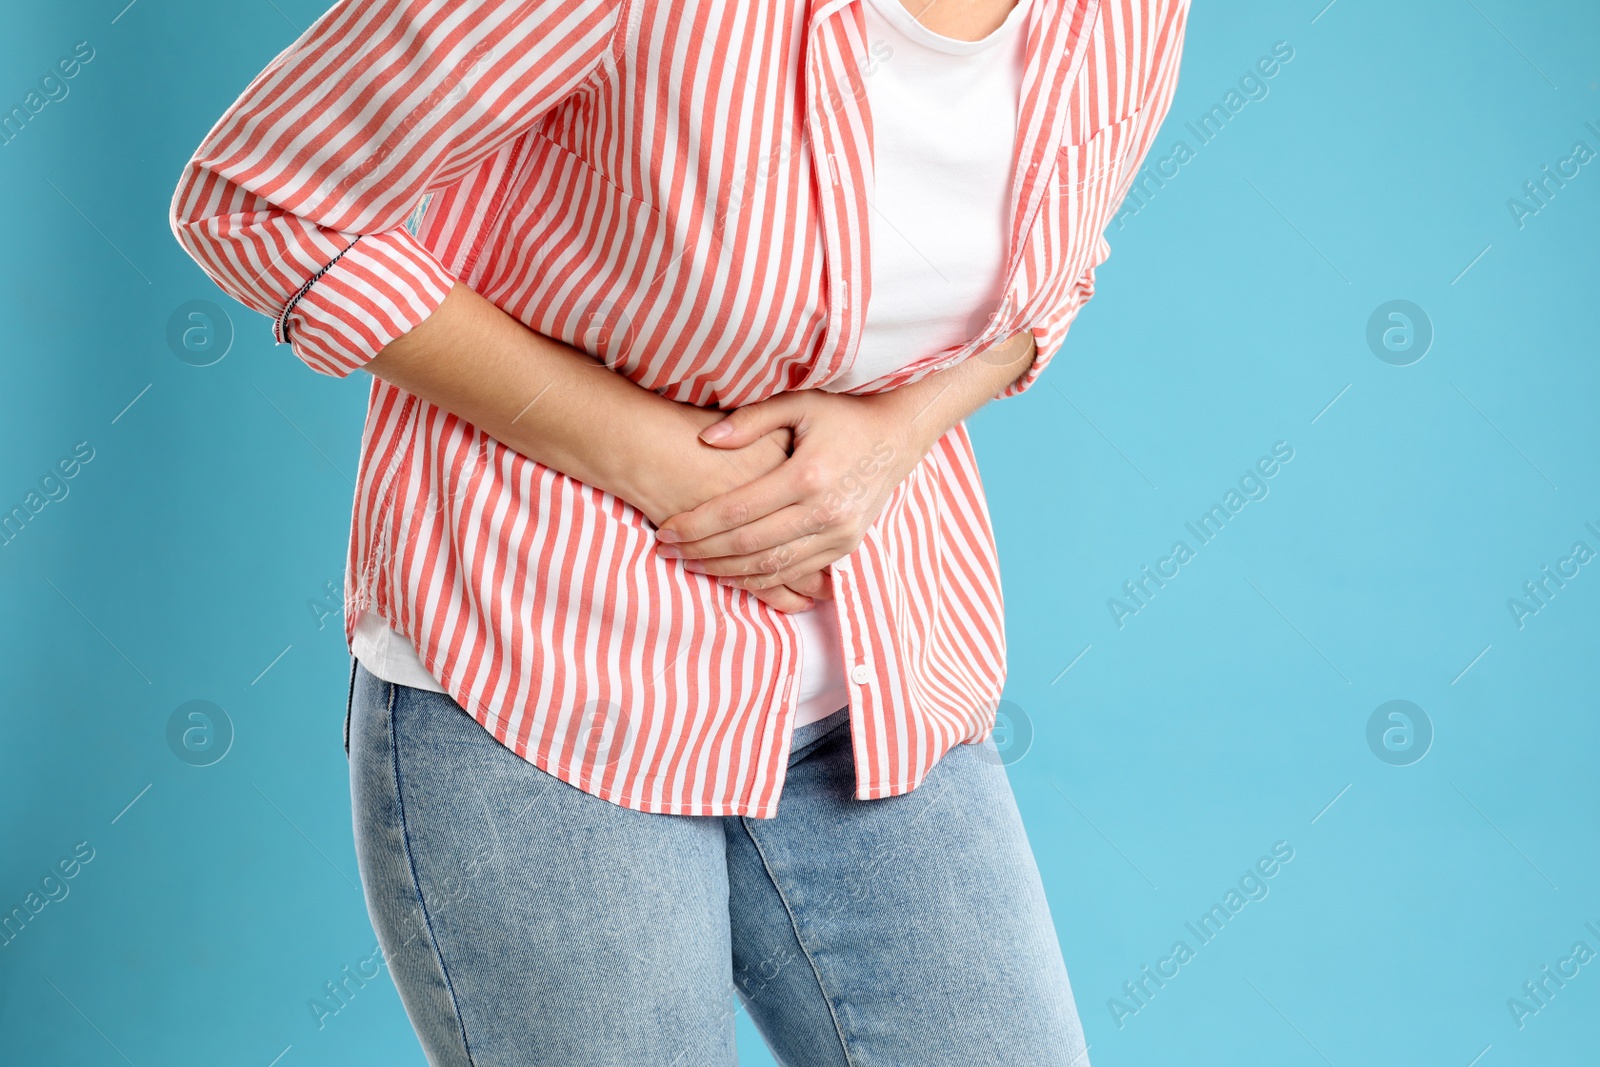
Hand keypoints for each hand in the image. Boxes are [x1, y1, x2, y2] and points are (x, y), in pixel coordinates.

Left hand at [634, 402, 827, 612]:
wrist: (898, 435)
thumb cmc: (842, 414)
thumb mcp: (798, 403)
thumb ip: (749, 421)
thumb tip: (705, 438)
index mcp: (808, 475)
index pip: (737, 510)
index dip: (696, 524)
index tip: (665, 530)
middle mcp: (825, 511)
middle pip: (748, 545)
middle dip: (702, 552)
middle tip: (667, 552)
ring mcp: (839, 535)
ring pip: (770, 567)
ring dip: (726, 572)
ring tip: (690, 566)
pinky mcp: (846, 547)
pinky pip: (795, 573)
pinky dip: (760, 579)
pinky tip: (731, 575)